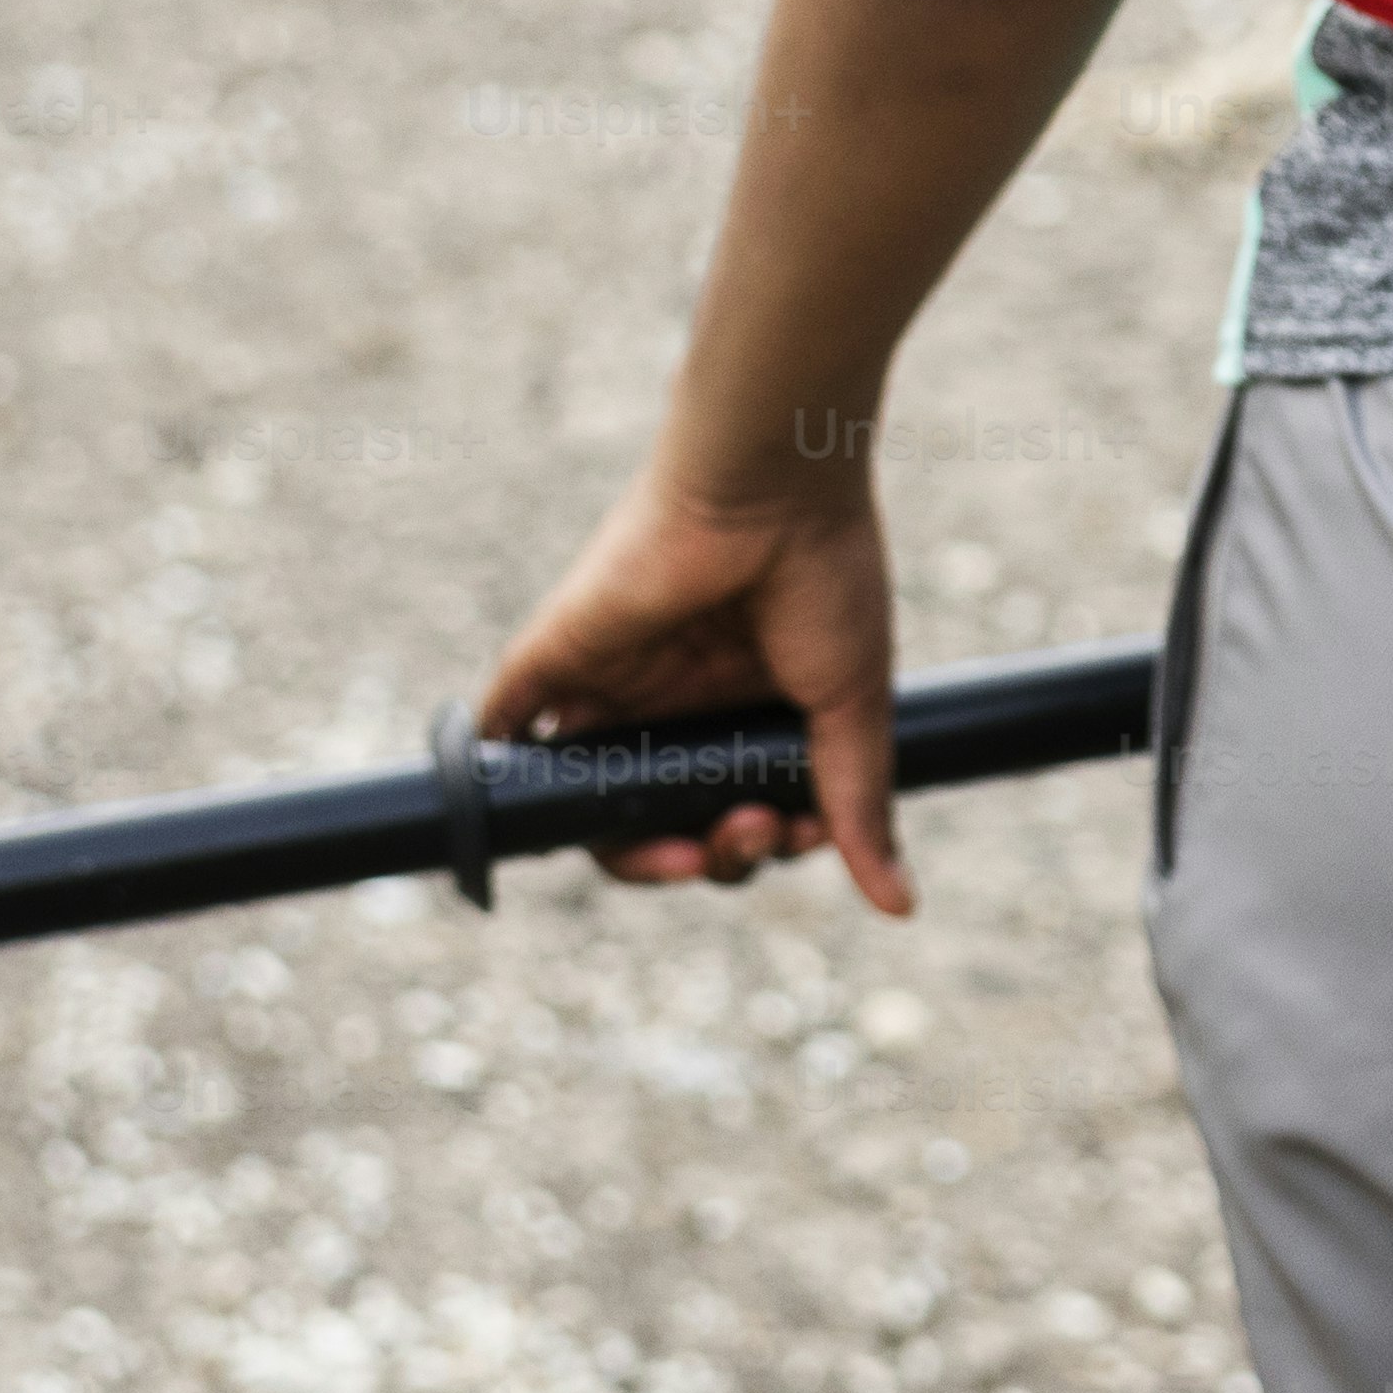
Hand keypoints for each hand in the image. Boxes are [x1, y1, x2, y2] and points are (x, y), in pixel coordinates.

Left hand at [471, 464, 912, 912]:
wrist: (771, 485)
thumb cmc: (826, 576)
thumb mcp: (851, 707)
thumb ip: (857, 805)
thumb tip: (900, 907)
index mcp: (744, 711)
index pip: (731, 812)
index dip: (757, 846)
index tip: (802, 835)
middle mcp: (674, 707)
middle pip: (665, 824)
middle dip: (710, 858)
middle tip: (750, 837)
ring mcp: (611, 689)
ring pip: (594, 809)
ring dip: (636, 855)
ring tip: (697, 849)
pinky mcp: (554, 665)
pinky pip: (502, 740)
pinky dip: (492, 790)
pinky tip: (517, 827)